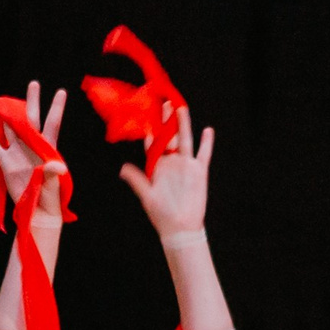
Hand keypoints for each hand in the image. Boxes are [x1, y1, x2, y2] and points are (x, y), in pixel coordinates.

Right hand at [0, 80, 68, 221]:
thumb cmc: (50, 196)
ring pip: (12, 129)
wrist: (37, 210)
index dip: (56, 108)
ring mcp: (18, 153)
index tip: (61, 91)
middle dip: (32, 101)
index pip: (52, 124)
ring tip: (3, 102)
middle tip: (34, 83)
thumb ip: (53, 172)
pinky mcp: (6, 163)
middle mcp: (32, 146)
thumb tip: (58, 166)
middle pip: (31, 119)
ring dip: (8, 117)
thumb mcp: (54, 183)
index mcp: (47, 148)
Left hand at [120, 102, 212, 239]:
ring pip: (184, 140)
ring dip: (182, 124)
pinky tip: (208, 130)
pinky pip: (203, 154)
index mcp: (157, 167)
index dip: (149, 130)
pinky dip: (206, 143)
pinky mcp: (198, 171)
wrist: (180, 228)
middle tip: (163, 101)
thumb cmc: (161, 214)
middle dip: (165, 120)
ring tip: (180, 107)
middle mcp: (171, 163)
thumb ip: (137, 180)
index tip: (145, 113)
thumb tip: (122, 168)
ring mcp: (185, 165)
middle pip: (168, 136)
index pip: (152, 144)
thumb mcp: (146, 196)